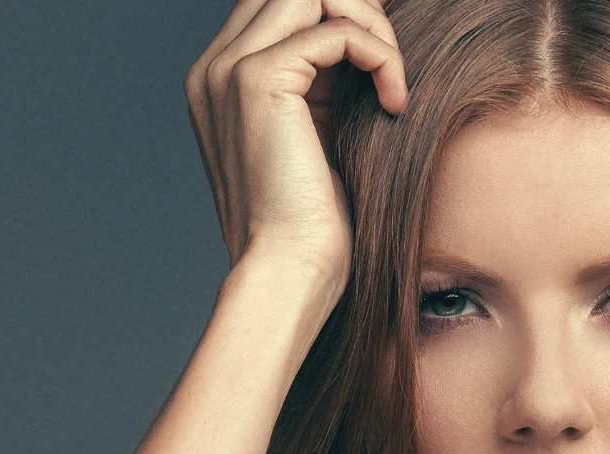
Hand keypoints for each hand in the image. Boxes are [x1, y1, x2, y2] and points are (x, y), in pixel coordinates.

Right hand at [183, 0, 408, 286]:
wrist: (288, 272)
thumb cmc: (312, 225)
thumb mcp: (318, 135)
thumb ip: (325, 82)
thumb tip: (369, 35)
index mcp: (221, 80)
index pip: (279, 3)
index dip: (338, 13)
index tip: (381, 54)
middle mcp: (215, 67)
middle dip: (355, 10)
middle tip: (389, 61)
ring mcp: (230, 69)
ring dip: (371, 27)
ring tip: (391, 81)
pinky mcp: (258, 81)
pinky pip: (338, 31)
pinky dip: (380, 57)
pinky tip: (394, 103)